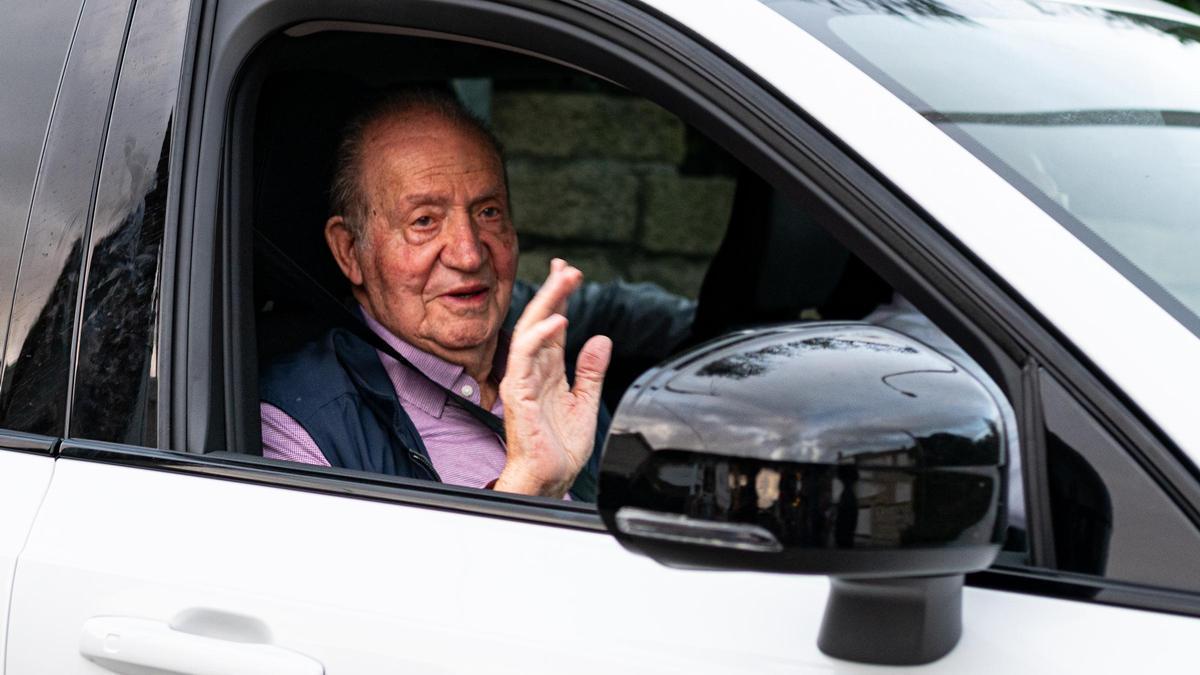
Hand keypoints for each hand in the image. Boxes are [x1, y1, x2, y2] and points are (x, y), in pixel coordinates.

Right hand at [495, 259, 611, 497]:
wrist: (549, 480)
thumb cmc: (560, 450)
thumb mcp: (585, 402)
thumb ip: (591, 371)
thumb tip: (601, 339)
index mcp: (548, 372)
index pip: (552, 326)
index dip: (561, 298)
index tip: (570, 273)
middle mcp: (532, 371)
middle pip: (541, 321)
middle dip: (555, 291)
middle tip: (569, 267)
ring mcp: (522, 379)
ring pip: (530, 330)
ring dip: (549, 302)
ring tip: (566, 279)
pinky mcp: (518, 392)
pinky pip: (526, 356)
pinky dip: (541, 335)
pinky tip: (560, 319)